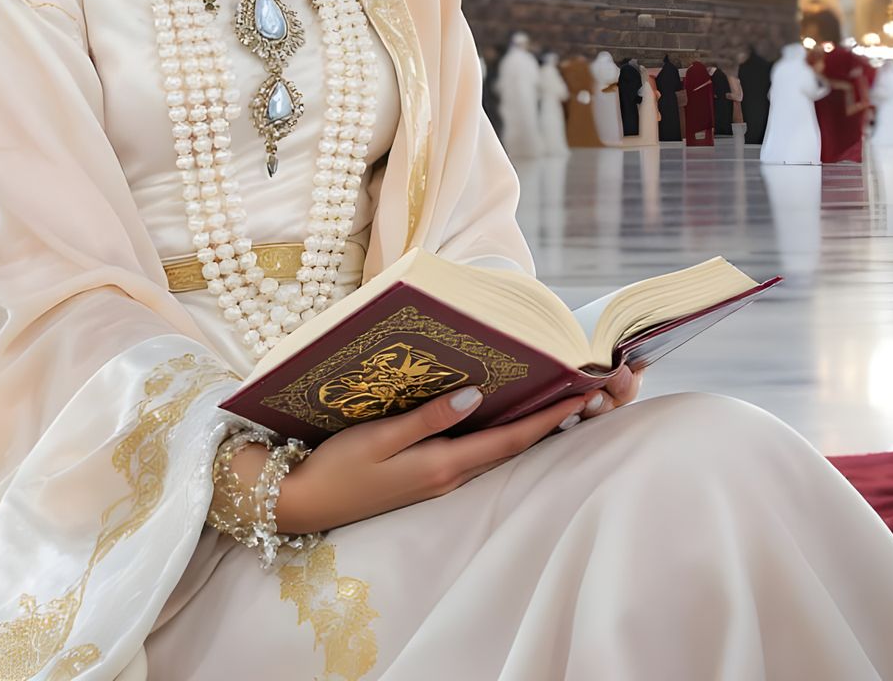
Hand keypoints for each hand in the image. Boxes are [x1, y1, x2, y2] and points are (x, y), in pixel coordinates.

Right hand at [253, 383, 605, 535]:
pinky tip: (503, 414)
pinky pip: (476, 452)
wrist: (307, 501)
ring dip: (529, 427)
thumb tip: (475, 395)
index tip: (582, 394)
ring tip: (558, 398)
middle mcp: (450, 475)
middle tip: (585, 392)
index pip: (510, 439)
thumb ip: (428, 418)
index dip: (549, 417)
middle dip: (551, 421)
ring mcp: (439, 478)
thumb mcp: (379, 436)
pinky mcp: (428, 476)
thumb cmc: (339, 466)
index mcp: (443, 465)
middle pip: (512, 446)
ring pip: (497, 450)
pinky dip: (499, 433)